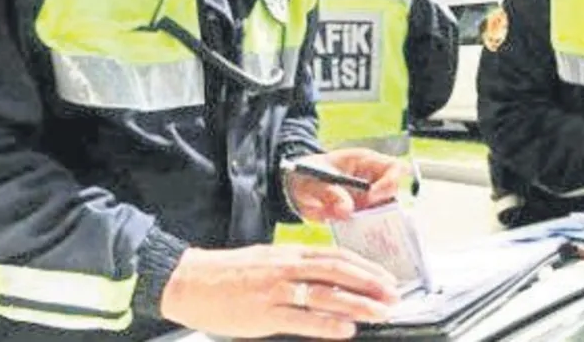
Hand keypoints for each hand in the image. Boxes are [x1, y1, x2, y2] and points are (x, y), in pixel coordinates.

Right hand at [158, 243, 400, 339]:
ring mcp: (275, 291)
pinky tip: (346, 329)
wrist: (189, 280)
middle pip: (337, 271)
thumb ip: (295, 268)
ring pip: (325, 294)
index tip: (386, 278)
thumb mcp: (266, 261)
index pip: (336, 256)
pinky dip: (327, 324)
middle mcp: (286, 268)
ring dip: (358, 303)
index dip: (365, 267)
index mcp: (288, 254)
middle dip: (370, 283)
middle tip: (394, 295)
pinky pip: (301, 319)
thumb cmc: (227, 273)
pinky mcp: (263, 314)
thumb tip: (326, 279)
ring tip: (380, 312)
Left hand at [284, 149, 407, 222]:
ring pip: (385, 212)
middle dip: (382, 208)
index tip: (371, 197)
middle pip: (394, 193)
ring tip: (353, 228)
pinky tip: (350, 234)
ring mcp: (369, 198)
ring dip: (372, 222)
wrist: (298, 185)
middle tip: (361, 218)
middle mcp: (372, 179)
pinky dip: (364, 232)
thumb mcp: (311, 181)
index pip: (394, 167)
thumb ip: (328, 193)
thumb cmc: (307, 174)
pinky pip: (372, 225)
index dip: (389, 182)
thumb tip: (346, 211)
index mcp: (364, 161)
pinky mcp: (363, 214)